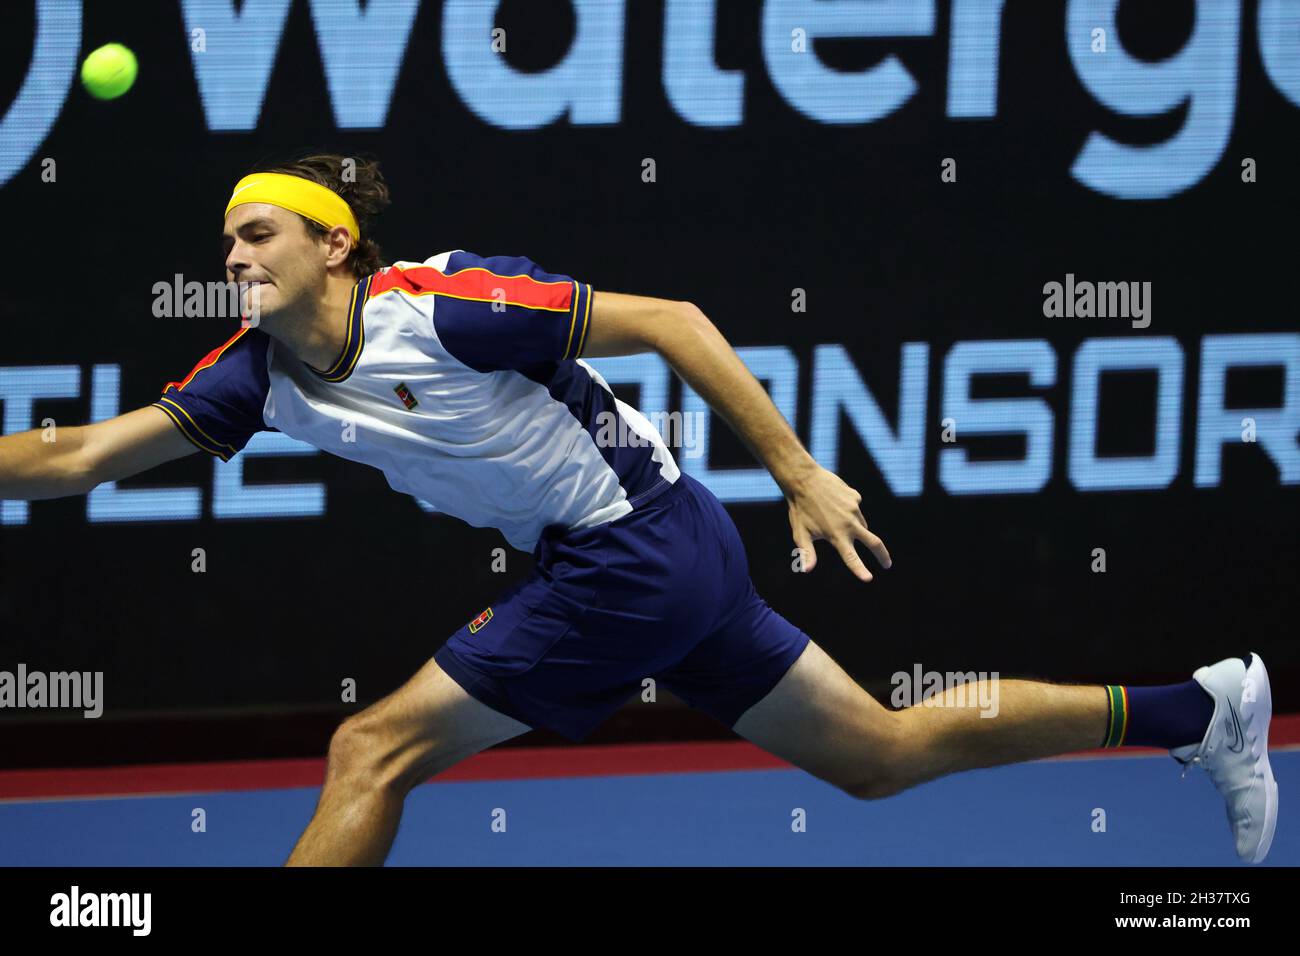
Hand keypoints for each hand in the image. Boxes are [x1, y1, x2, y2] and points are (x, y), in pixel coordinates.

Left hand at [786, 466, 890, 581]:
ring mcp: (854, 508)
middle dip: (883, 555)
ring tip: (832, 519)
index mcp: (836, 535)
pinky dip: (849, 512)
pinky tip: (833, 504)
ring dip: (855, 529)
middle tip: (887, 565)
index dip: (860, 569)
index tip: (868, 579)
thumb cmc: (800, 509)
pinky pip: (856, 509)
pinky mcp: (855, 496)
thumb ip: (807, 552)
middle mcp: (849, 523)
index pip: (850, 557)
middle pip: (874, 542)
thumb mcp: (800, 533)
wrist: (803, 479)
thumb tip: (807, 570)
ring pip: (861, 524)